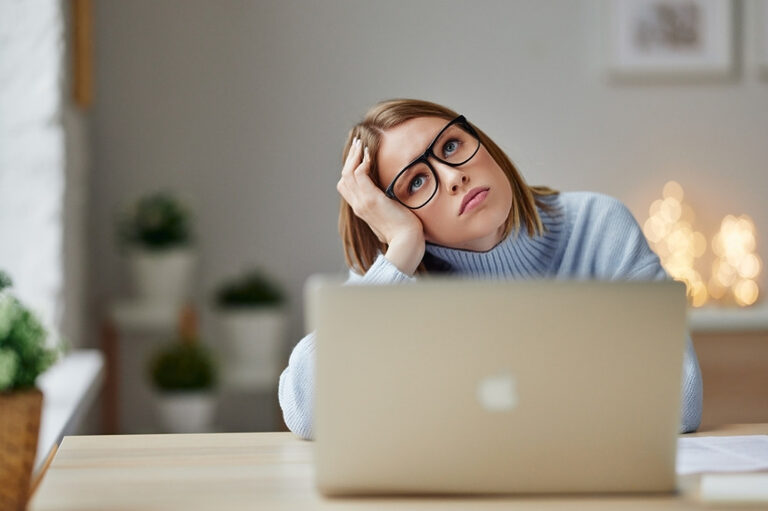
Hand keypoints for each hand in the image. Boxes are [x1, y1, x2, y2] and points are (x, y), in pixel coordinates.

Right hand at [336, 137, 424, 274]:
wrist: (407, 242)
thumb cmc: (404, 232)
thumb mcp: (389, 217)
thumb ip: (385, 207)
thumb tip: (391, 199)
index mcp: (361, 210)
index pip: (346, 187)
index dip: (349, 170)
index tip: (359, 157)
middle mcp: (358, 205)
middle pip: (344, 178)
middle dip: (349, 159)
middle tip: (356, 144)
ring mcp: (363, 203)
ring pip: (348, 174)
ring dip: (354, 156)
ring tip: (360, 144)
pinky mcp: (372, 200)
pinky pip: (360, 175)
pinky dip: (362, 162)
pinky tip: (369, 155)